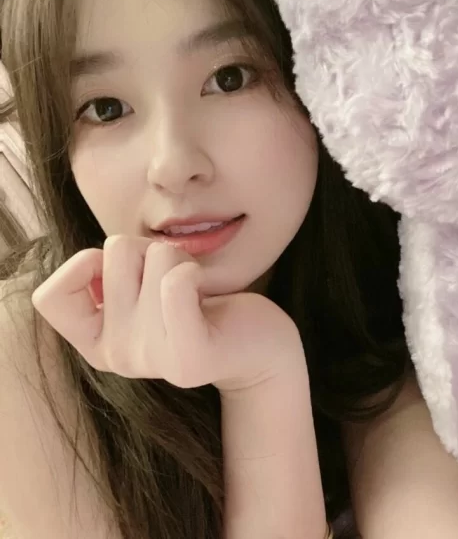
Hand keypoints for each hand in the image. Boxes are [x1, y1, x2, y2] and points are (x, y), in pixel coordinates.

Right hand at [31, 235, 302, 391]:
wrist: (258, 345)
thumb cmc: (198, 302)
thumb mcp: (142, 289)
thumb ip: (110, 273)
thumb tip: (94, 257)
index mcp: (98, 342)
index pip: (48, 297)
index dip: (82, 266)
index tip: (126, 272)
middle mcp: (117, 356)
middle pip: (113, 250)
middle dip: (150, 248)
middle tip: (175, 280)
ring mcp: (151, 360)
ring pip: (152, 253)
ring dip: (179, 256)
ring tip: (194, 288)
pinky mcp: (190, 355)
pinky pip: (176, 282)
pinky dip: (193, 270)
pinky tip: (205, 290)